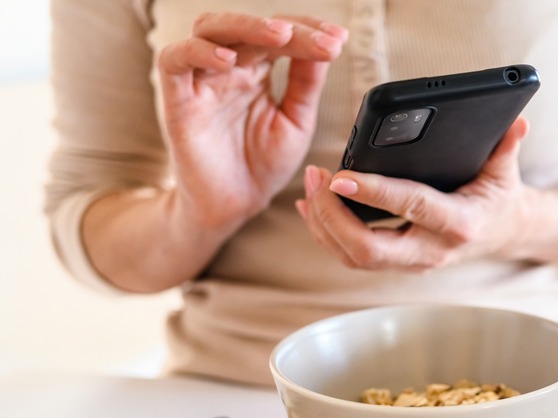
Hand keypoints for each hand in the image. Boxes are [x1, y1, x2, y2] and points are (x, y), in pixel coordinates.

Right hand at [157, 13, 347, 232]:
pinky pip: (174, 62)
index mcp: (258, 70)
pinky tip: (228, 60)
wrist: (236, 207)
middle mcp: (228, 69)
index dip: (308, 30)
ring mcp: (202, 82)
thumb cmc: (262, 165)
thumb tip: (327, 44)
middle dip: (286, 27)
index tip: (339, 39)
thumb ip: (306, 83)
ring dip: (246, 26)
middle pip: (248, 26)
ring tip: (281, 35)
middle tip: (320, 38)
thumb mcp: (296, 121)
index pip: (279, 35)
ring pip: (210, 30)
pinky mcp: (178, 102)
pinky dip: (197, 53)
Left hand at [296, 118, 536, 270]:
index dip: (373, 193)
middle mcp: (432, 251)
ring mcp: (412, 263)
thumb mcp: (506, 170)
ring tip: (308, 186)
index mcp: (459, 224)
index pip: (410, 207)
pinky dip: (326, 234)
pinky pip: (353, 257)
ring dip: (323, 224)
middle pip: (369, 249)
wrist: (503, 234)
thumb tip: (517, 121)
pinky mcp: (397, 264)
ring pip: (354, 257)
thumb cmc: (500, 198)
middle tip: (315, 178)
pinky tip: (311, 209)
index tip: (340, 176)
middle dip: (332, 216)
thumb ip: (507, 145)